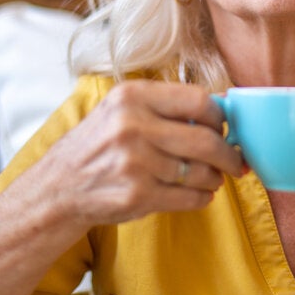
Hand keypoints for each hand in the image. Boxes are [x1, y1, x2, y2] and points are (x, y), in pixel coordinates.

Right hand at [27, 80, 243, 231]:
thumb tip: (223, 105)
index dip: (219, 118)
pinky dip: (202, 197)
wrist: (59, 187)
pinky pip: (190, 197)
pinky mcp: (137, 195)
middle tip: (235, 161)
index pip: (199, 101)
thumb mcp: (122, 110)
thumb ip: (166, 105)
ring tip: (212, 178)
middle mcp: (133, 126)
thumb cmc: (100, 145)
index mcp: (133, 96)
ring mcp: (135, 163)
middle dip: (229, 154)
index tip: (223, 128)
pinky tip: (198, 194)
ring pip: (201, 172)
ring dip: (214, 178)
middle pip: (206, 140)